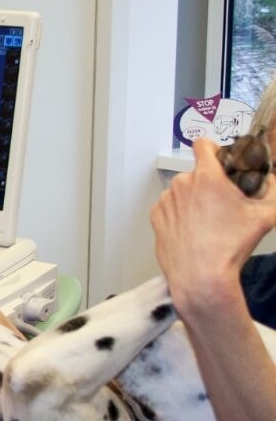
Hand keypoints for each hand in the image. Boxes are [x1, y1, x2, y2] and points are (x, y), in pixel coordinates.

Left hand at [151, 138, 275, 315]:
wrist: (201, 276)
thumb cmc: (230, 246)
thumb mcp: (266, 215)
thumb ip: (273, 189)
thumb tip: (271, 179)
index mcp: (207, 176)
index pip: (203, 144)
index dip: (214, 150)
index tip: (220, 160)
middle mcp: (181, 184)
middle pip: (196, 173)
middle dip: (209, 183)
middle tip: (222, 203)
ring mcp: (165, 200)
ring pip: (182, 191)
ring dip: (193, 199)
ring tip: (207, 222)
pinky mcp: (156, 217)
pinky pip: (169, 207)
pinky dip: (179, 214)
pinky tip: (193, 230)